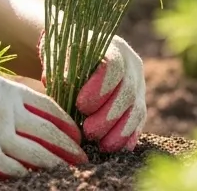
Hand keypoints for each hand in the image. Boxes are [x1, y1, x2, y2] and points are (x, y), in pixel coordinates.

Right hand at [0, 52, 87, 178]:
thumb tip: (15, 115)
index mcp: (2, 87)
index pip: (47, 106)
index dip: (65, 123)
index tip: (76, 135)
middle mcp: (3, 107)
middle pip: (48, 131)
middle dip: (69, 148)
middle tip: (84, 159)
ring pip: (36, 153)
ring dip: (56, 165)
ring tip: (71, 174)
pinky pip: (11, 169)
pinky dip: (26, 176)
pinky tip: (36, 181)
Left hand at [41, 32, 145, 151]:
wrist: (75, 55)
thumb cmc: (64, 54)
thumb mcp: (59, 52)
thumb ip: (60, 66)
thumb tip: (57, 82)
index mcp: (113, 48)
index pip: (114, 67)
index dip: (100, 88)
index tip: (81, 105)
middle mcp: (131, 66)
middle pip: (127, 92)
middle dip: (108, 116)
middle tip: (88, 132)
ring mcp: (138, 85)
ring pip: (136, 110)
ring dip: (120, 131)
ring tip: (102, 146)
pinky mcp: (139, 103)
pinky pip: (139, 122)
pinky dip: (128, 136)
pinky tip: (116, 148)